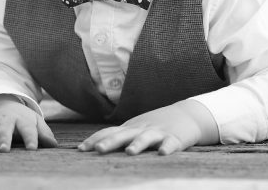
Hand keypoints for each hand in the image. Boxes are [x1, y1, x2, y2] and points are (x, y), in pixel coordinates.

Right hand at [0, 94, 57, 151]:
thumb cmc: (20, 118)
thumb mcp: (33, 121)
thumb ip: (43, 133)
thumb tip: (54, 145)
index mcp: (21, 119)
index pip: (27, 128)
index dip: (31, 138)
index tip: (32, 148)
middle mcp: (5, 121)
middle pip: (5, 129)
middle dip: (4, 139)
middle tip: (5, 150)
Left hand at [78, 100, 217, 155]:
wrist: (187, 115)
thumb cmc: (156, 125)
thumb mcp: (135, 129)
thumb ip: (118, 137)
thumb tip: (93, 147)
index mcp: (130, 128)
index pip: (109, 132)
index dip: (95, 139)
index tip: (80, 150)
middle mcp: (142, 129)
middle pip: (123, 135)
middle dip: (110, 142)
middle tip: (97, 149)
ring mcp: (158, 132)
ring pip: (146, 138)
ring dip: (138, 144)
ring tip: (129, 152)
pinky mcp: (175, 138)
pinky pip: (171, 143)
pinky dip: (167, 147)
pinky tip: (162, 153)